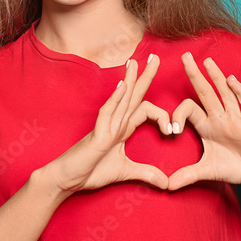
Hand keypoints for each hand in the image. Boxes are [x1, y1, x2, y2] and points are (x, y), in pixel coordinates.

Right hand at [47, 54, 170, 194]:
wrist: (67, 179)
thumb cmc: (90, 171)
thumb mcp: (125, 172)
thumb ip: (146, 174)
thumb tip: (166, 183)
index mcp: (122, 128)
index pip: (145, 110)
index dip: (162, 117)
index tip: (173, 131)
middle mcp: (115, 122)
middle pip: (133, 95)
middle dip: (145, 76)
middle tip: (156, 57)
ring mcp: (105, 126)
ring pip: (121, 98)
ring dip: (130, 80)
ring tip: (136, 61)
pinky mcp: (97, 134)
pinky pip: (107, 112)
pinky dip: (115, 99)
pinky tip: (123, 85)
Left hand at [167, 53, 240, 190]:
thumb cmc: (233, 168)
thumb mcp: (207, 172)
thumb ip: (187, 175)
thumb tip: (166, 186)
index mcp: (207, 125)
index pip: (189, 110)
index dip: (178, 115)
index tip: (171, 131)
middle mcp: (220, 117)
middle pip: (206, 92)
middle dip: (195, 74)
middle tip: (185, 56)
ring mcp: (236, 118)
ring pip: (225, 93)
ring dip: (217, 77)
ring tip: (207, 61)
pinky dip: (239, 93)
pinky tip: (231, 81)